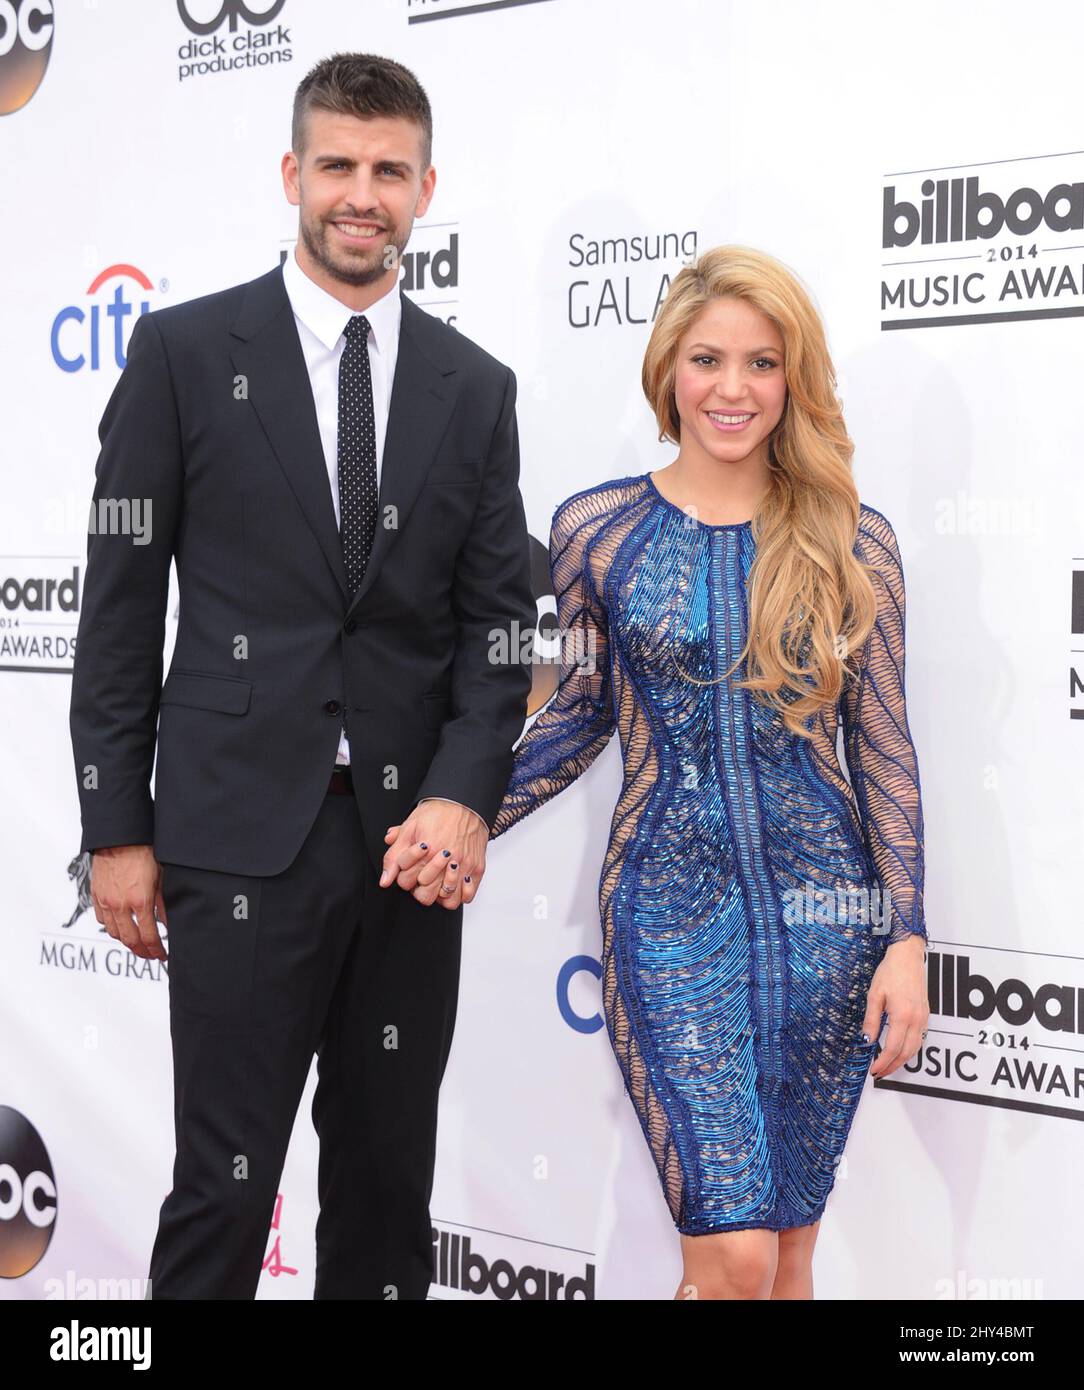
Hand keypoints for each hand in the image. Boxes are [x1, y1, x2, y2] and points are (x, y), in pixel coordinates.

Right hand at [90, 844, 167, 959]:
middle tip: (151, 955)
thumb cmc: (144, 852)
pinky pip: (102, 919)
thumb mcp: (161, 879)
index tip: (162, 956)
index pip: (149, 936)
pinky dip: (111, 927)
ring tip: (137, 943)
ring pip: (114, 932)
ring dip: (126, 941)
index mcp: (140, 901)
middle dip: (142, 951)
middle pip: (130, 940)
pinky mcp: (96, 895)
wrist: (120, 837)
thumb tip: (168, 923)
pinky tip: (120, 927)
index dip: (156, 950)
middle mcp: (120, 905)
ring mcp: (106, 901)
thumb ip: (164, 903)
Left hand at [381, 801, 487, 908]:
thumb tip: (385, 880)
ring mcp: (464, 866)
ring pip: (447, 900)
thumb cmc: (437, 813)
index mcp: (427, 850)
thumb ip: (393, 856)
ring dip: (438, 894)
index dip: (403, 875)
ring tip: (436, 882)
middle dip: (418, 886)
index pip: (405, 881)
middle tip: (420, 875)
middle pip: (425, 894)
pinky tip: (451, 884)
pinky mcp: (477, 868)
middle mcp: (447, 860)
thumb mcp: (408, 829)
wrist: (464, 802)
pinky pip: (467, 896)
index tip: (409, 867)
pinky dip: (459, 895)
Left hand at [862, 933, 928, 1078]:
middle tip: (879, 1073)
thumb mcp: (875, 995)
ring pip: (915, 1048)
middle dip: (892, 1066)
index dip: (882, 1062)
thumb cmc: (890, 972)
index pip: (892, 1048)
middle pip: (906, 1053)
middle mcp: (916, 1020)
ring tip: (887, 1066)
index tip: (873, 1070)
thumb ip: (872, 1020)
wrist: (908, 956)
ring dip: (902, 1061)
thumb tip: (866, 1040)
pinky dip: (909, 1050)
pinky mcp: (925, 1014)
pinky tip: (899, 1050)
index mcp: (902, 1016)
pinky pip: (919, 1039)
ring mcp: (923, 1018)